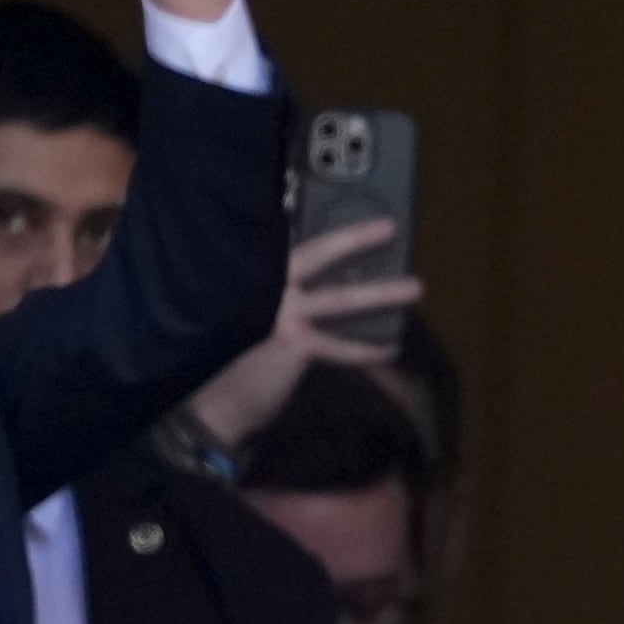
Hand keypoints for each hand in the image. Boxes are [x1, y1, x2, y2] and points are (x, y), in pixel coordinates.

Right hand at [182, 218, 422, 454]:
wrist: (209, 403)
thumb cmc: (229, 359)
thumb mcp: (251, 318)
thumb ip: (279, 300)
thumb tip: (325, 293)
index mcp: (256, 276)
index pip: (294, 246)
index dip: (327, 234)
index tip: (355, 219)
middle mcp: (266, 286)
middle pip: (317, 254)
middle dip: (354, 239)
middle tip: (389, 227)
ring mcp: (279, 312)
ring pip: (340, 298)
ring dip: (380, 293)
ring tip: (415, 288)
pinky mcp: (292, 342)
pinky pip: (340, 345)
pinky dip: (366, 348)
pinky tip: (390, 348)